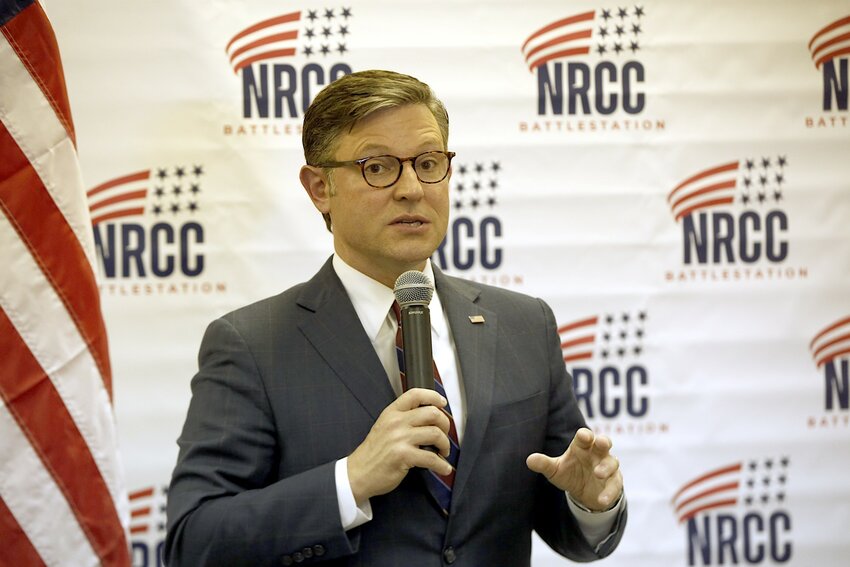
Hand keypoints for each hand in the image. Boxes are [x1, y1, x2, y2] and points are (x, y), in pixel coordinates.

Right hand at [348, 388, 453, 504]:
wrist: (358, 473)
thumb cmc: (373, 452)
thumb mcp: (384, 427)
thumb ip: (402, 419)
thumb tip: (428, 417)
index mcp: (391, 413)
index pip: (415, 394)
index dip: (433, 396)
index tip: (442, 403)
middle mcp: (396, 422)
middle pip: (432, 413)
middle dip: (445, 425)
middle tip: (444, 434)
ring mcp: (400, 438)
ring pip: (435, 433)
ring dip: (445, 444)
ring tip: (443, 452)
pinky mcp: (403, 456)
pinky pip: (432, 458)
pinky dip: (442, 465)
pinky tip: (443, 468)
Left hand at [526, 427, 622, 511]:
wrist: (583, 493)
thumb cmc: (569, 473)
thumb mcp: (555, 470)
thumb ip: (544, 464)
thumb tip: (529, 460)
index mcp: (582, 446)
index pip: (585, 437)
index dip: (585, 435)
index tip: (584, 436)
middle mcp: (597, 453)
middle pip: (604, 443)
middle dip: (603, 442)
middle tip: (602, 443)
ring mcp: (608, 467)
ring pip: (612, 463)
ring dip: (606, 467)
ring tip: (598, 474)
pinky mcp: (614, 482)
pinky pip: (615, 485)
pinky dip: (609, 492)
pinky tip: (602, 500)